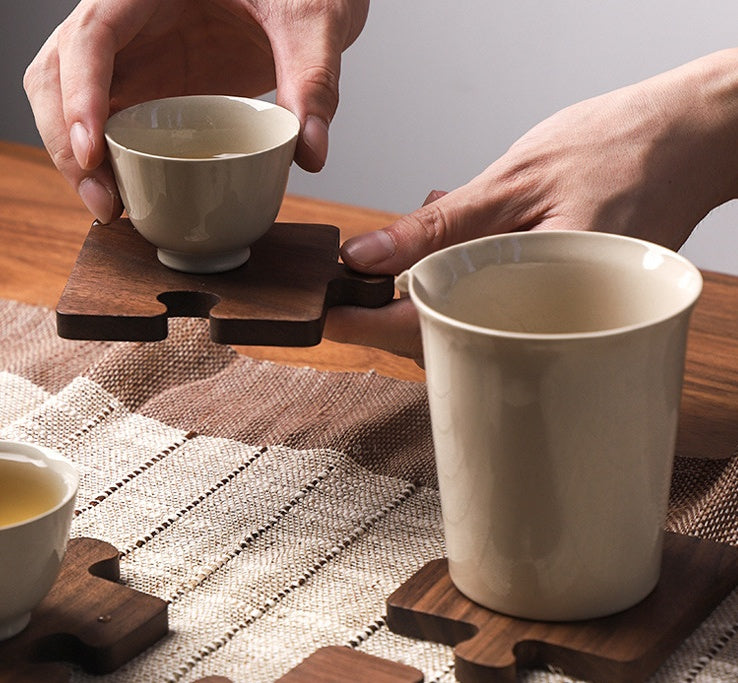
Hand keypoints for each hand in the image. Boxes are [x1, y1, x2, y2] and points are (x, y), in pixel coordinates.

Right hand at [24, 0, 368, 221]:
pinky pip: (111, 119)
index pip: (92, 37)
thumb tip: (311, 153)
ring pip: (73, 99)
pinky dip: (109, 159)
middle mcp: (129, 19)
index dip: (80, 95)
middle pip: (60, 72)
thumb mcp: (311, 23)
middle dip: (68, 141)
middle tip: (106, 203)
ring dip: (80, 157)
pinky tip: (129, 192)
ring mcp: (137, 53)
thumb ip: (313, 80)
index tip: (93, 152)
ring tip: (114, 208)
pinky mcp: (153, 83)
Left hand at [325, 49, 737, 360]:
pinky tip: (450, 247)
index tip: (325, 320)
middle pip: (447, 337)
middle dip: (395, 308)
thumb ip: (440, 227)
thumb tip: (368, 255)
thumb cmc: (618, 148)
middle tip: (360, 279)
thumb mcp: (513, 181)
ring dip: (428, 290)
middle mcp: (547, 321)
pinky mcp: (556, 303)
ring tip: (404, 253)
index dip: (371, 327)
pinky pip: (495, 305)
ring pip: (470, 323)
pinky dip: (461, 279)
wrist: (690, 140)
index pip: (433, 329)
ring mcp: (554, 317)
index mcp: (540, 297)